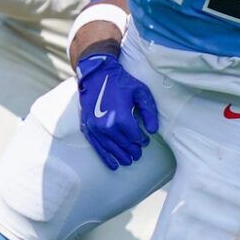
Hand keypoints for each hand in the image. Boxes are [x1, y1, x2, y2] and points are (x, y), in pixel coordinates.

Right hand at [75, 49, 157, 169]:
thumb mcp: (140, 92)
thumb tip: (152, 130)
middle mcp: (107, 126)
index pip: (135, 137)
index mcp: (122, 118)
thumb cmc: (120, 82)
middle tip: (137, 154)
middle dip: (132, 151)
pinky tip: (112, 164)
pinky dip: (105, 157)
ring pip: (111, 149)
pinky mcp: (87, 128)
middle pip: (124, 145)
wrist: (96, 75)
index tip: (144, 141)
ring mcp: (95, 128)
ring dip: (121, 156)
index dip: (142, 141)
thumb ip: (149, 112)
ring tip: (128, 161)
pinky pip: (97, 147)